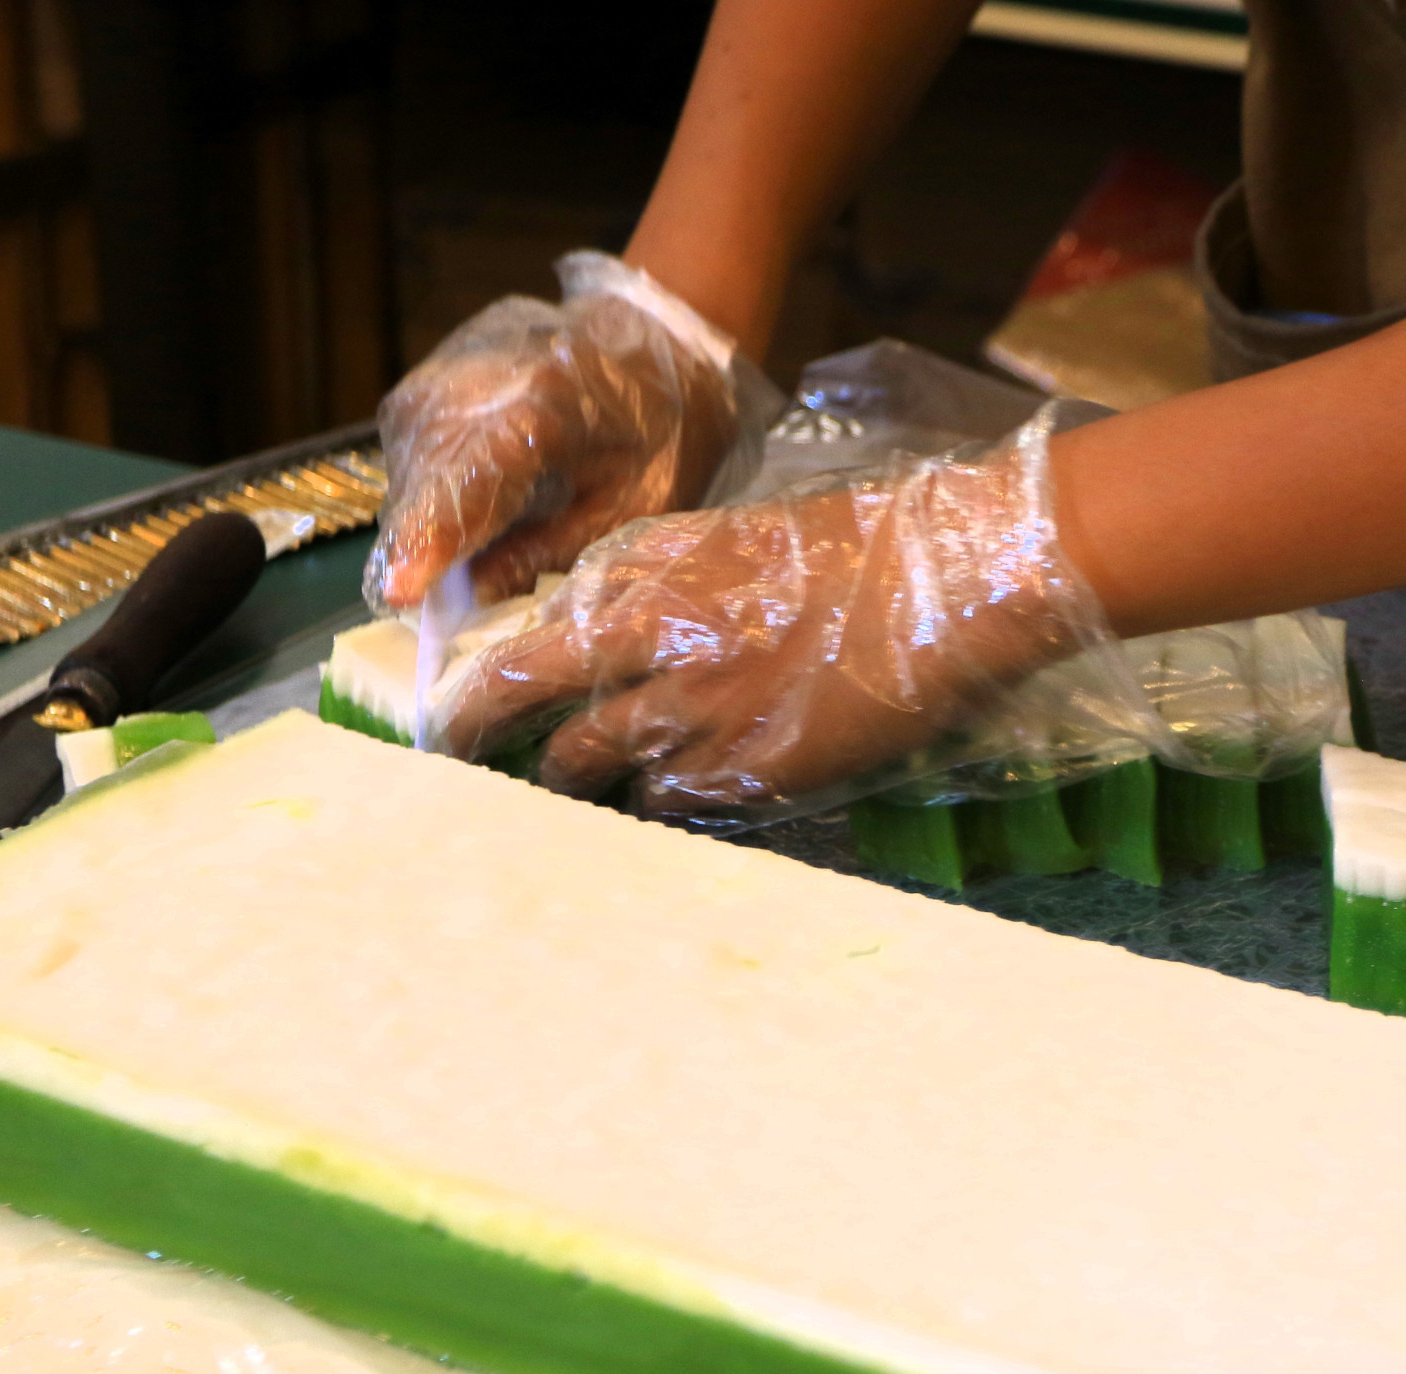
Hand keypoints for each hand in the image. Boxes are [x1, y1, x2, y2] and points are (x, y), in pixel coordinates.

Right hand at [365, 254, 741, 612]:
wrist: (652, 339)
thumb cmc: (659, 435)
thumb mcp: (630, 509)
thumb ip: (548, 550)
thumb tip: (473, 594)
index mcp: (545, 408)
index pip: (467, 483)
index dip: (430, 541)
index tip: (400, 592)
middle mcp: (479, 378)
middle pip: (423, 479)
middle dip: (420, 544)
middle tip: (435, 595)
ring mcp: (448, 364)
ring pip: (406, 462)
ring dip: (422, 514)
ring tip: (466, 539)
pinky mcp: (434, 365)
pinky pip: (409, 439)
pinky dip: (427, 482)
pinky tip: (466, 498)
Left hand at [439, 408, 1113, 815]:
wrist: (946, 587)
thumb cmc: (854, 551)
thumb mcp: (732, 538)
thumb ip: (655, 580)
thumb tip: (590, 624)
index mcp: (650, 576)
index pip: (531, 639)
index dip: (487, 683)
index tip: (461, 707)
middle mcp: (657, 644)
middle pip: (531, 702)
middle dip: (482, 736)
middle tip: (459, 763)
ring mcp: (701, 714)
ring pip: (591, 766)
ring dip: (570, 782)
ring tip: (563, 795)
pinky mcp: (751, 771)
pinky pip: (671, 802)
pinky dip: (657, 802)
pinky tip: (667, 798)